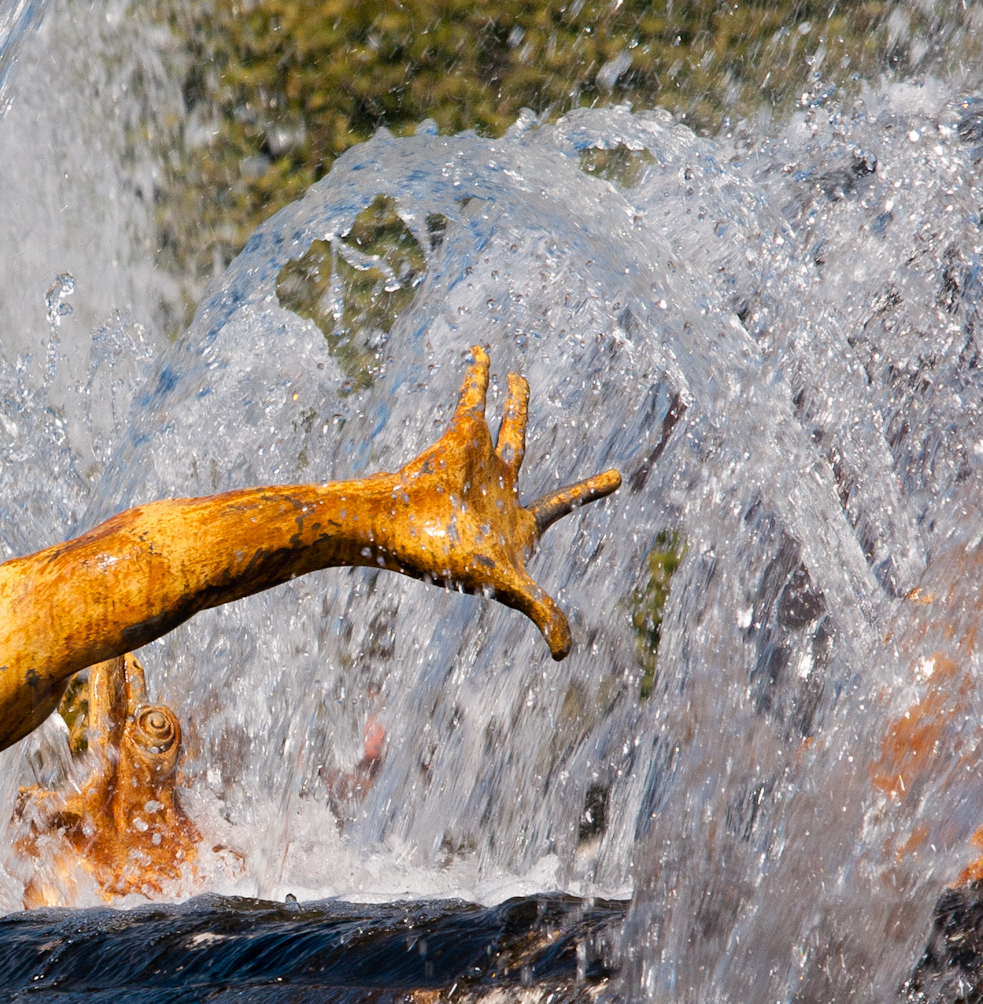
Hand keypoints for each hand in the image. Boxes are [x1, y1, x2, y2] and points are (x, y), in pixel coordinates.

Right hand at [389, 347, 619, 657]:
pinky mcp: (458, 438)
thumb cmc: (440, 559)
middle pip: (526, 454)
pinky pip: (472, 399)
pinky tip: (484, 350)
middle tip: (536, 404)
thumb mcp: (504, 585)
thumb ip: (541, 611)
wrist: (389, 531)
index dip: (586, 491)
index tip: (615, 478)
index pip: (561, 504)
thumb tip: (567, 653)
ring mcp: (478, 462)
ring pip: (504, 424)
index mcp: (515, 520)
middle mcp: (498, 487)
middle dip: (538, 440)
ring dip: (513, 400)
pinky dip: (478, 375)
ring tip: (519, 375)